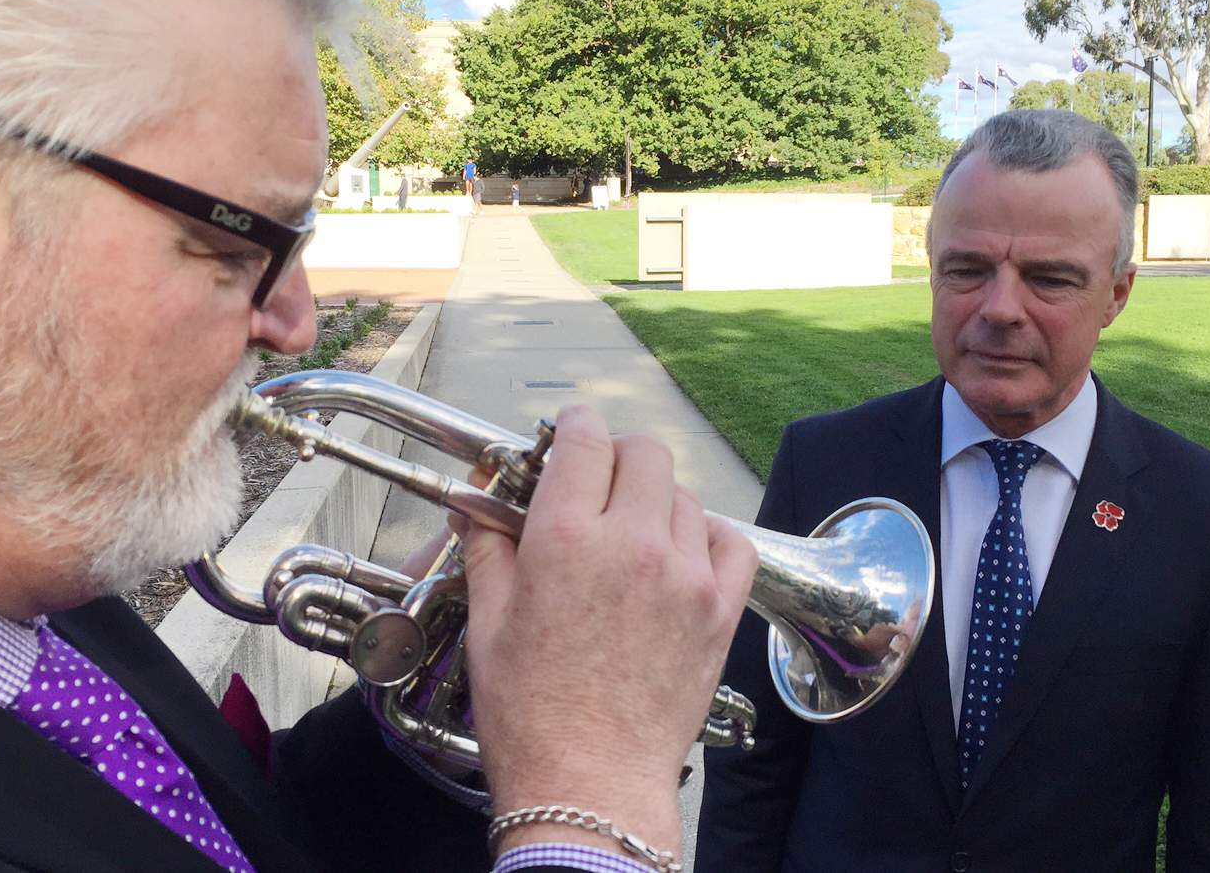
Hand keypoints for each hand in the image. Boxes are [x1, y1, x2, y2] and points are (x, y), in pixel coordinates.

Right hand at [462, 406, 756, 855]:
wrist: (590, 782)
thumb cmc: (530, 713)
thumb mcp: (488, 621)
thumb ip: (488, 547)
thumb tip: (478, 505)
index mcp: (564, 537)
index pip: (583, 439)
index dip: (572, 427)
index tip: (567, 433)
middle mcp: (631, 542)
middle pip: (642, 452)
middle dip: (615, 454)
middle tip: (595, 483)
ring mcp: (684, 574)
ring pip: (683, 493)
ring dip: (655, 498)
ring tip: (631, 531)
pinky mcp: (719, 609)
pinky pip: (731, 541)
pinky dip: (708, 535)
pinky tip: (681, 553)